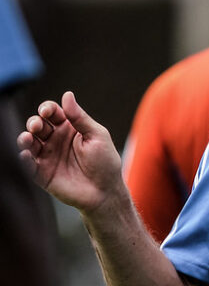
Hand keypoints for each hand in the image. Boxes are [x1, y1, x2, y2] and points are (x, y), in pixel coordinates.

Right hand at [17, 91, 122, 211]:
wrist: (104, 192)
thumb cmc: (105, 162)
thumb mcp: (97, 135)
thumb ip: (80, 117)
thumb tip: (67, 95)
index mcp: (70, 128)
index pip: (53, 113)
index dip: (47, 109)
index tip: (47, 110)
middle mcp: (56, 140)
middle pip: (38, 125)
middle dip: (35, 122)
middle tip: (37, 125)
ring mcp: (48, 156)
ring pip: (29, 143)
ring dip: (25, 138)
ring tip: (28, 138)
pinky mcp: (41, 173)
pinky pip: (27, 164)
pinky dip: (24, 158)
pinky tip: (26, 155)